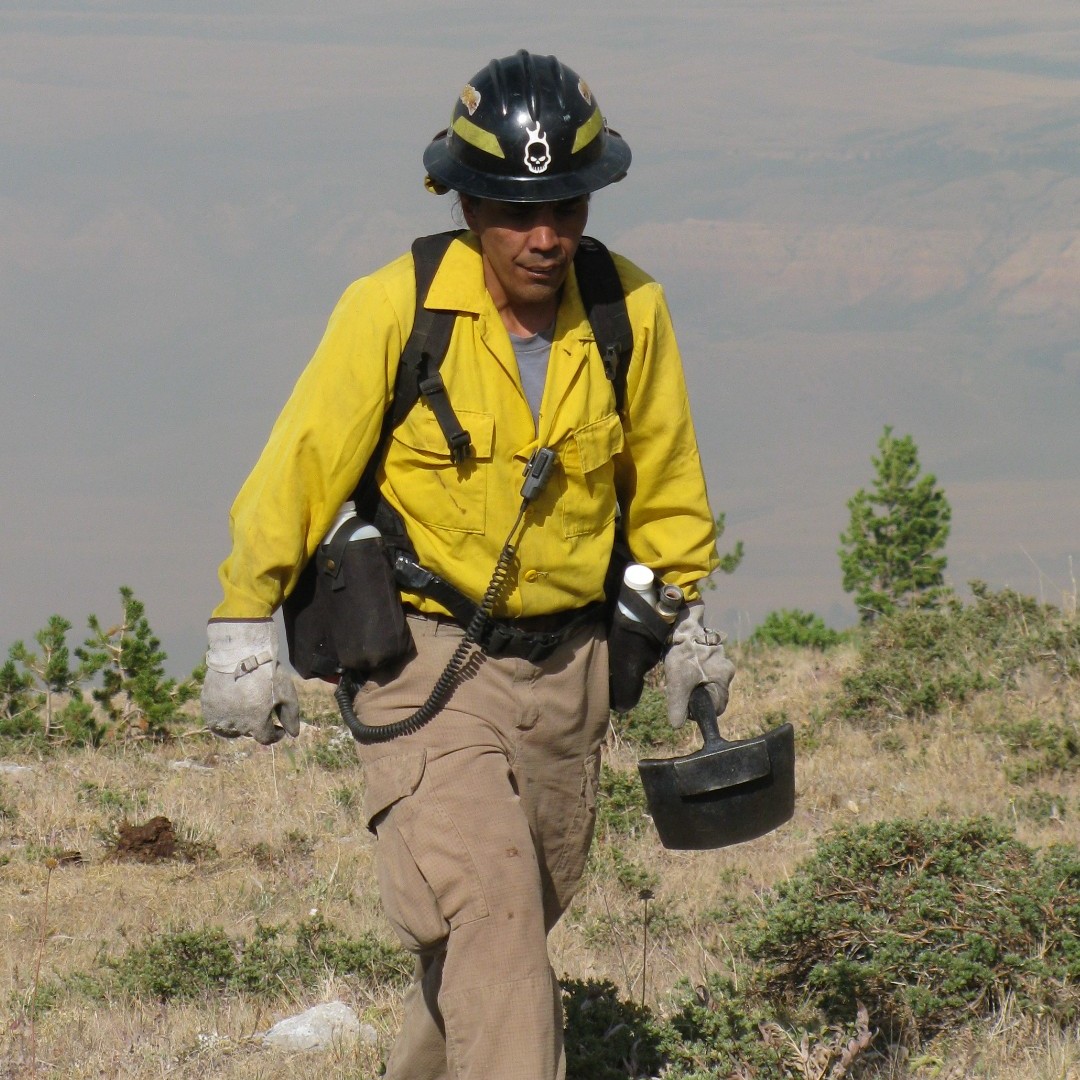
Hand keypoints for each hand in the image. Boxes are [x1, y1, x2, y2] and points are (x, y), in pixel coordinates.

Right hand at [201, 619, 299, 744]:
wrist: (241, 652)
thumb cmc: (267, 673)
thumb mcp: (286, 693)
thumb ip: (290, 717)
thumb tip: (292, 735)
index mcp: (256, 723)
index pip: (266, 739)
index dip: (274, 734)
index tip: (278, 727)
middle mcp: (236, 724)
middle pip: (249, 732)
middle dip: (258, 724)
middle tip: (262, 706)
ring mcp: (220, 716)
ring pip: (232, 729)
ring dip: (240, 723)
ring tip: (246, 707)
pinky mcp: (207, 707)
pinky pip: (216, 721)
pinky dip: (225, 718)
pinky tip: (232, 705)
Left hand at [664, 601, 734, 727]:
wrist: (681, 623)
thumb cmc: (683, 651)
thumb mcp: (677, 682)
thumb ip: (678, 705)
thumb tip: (677, 725)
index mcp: (723, 678)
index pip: (717, 707)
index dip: (700, 710)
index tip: (686, 705)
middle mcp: (726, 669)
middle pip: (712, 694)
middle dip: (696, 695)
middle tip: (680, 687)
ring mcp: (721, 659)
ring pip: (707, 682)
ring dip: (694, 682)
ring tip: (680, 673)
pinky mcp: (712, 651)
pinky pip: (705, 669)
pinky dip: (694, 671)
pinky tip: (683, 664)